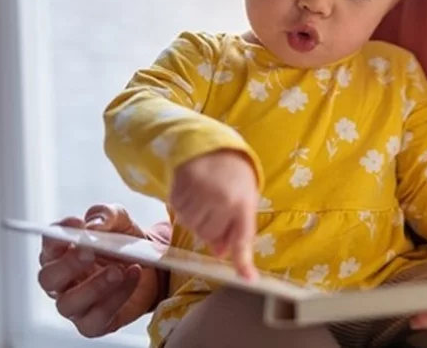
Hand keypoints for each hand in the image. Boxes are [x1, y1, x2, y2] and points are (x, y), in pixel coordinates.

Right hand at [36, 204, 161, 337]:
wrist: (153, 269)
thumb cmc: (126, 244)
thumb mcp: (121, 221)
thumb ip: (106, 215)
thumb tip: (94, 225)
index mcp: (61, 253)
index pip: (48, 244)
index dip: (58, 235)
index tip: (77, 224)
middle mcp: (62, 281)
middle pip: (48, 278)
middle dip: (68, 264)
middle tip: (90, 252)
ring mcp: (75, 305)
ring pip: (68, 303)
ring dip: (94, 286)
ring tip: (117, 271)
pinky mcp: (93, 323)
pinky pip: (96, 318)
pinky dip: (116, 298)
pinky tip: (131, 278)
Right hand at [170, 149, 258, 278]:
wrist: (214, 147)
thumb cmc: (233, 177)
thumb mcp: (244, 199)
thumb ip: (236, 227)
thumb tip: (221, 252)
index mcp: (243, 203)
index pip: (243, 238)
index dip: (244, 261)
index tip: (248, 279)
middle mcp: (222, 200)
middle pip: (209, 235)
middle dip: (211, 227)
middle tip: (217, 207)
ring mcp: (199, 194)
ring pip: (192, 226)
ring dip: (196, 217)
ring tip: (206, 197)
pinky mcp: (179, 189)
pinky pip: (178, 213)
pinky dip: (184, 207)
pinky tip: (194, 192)